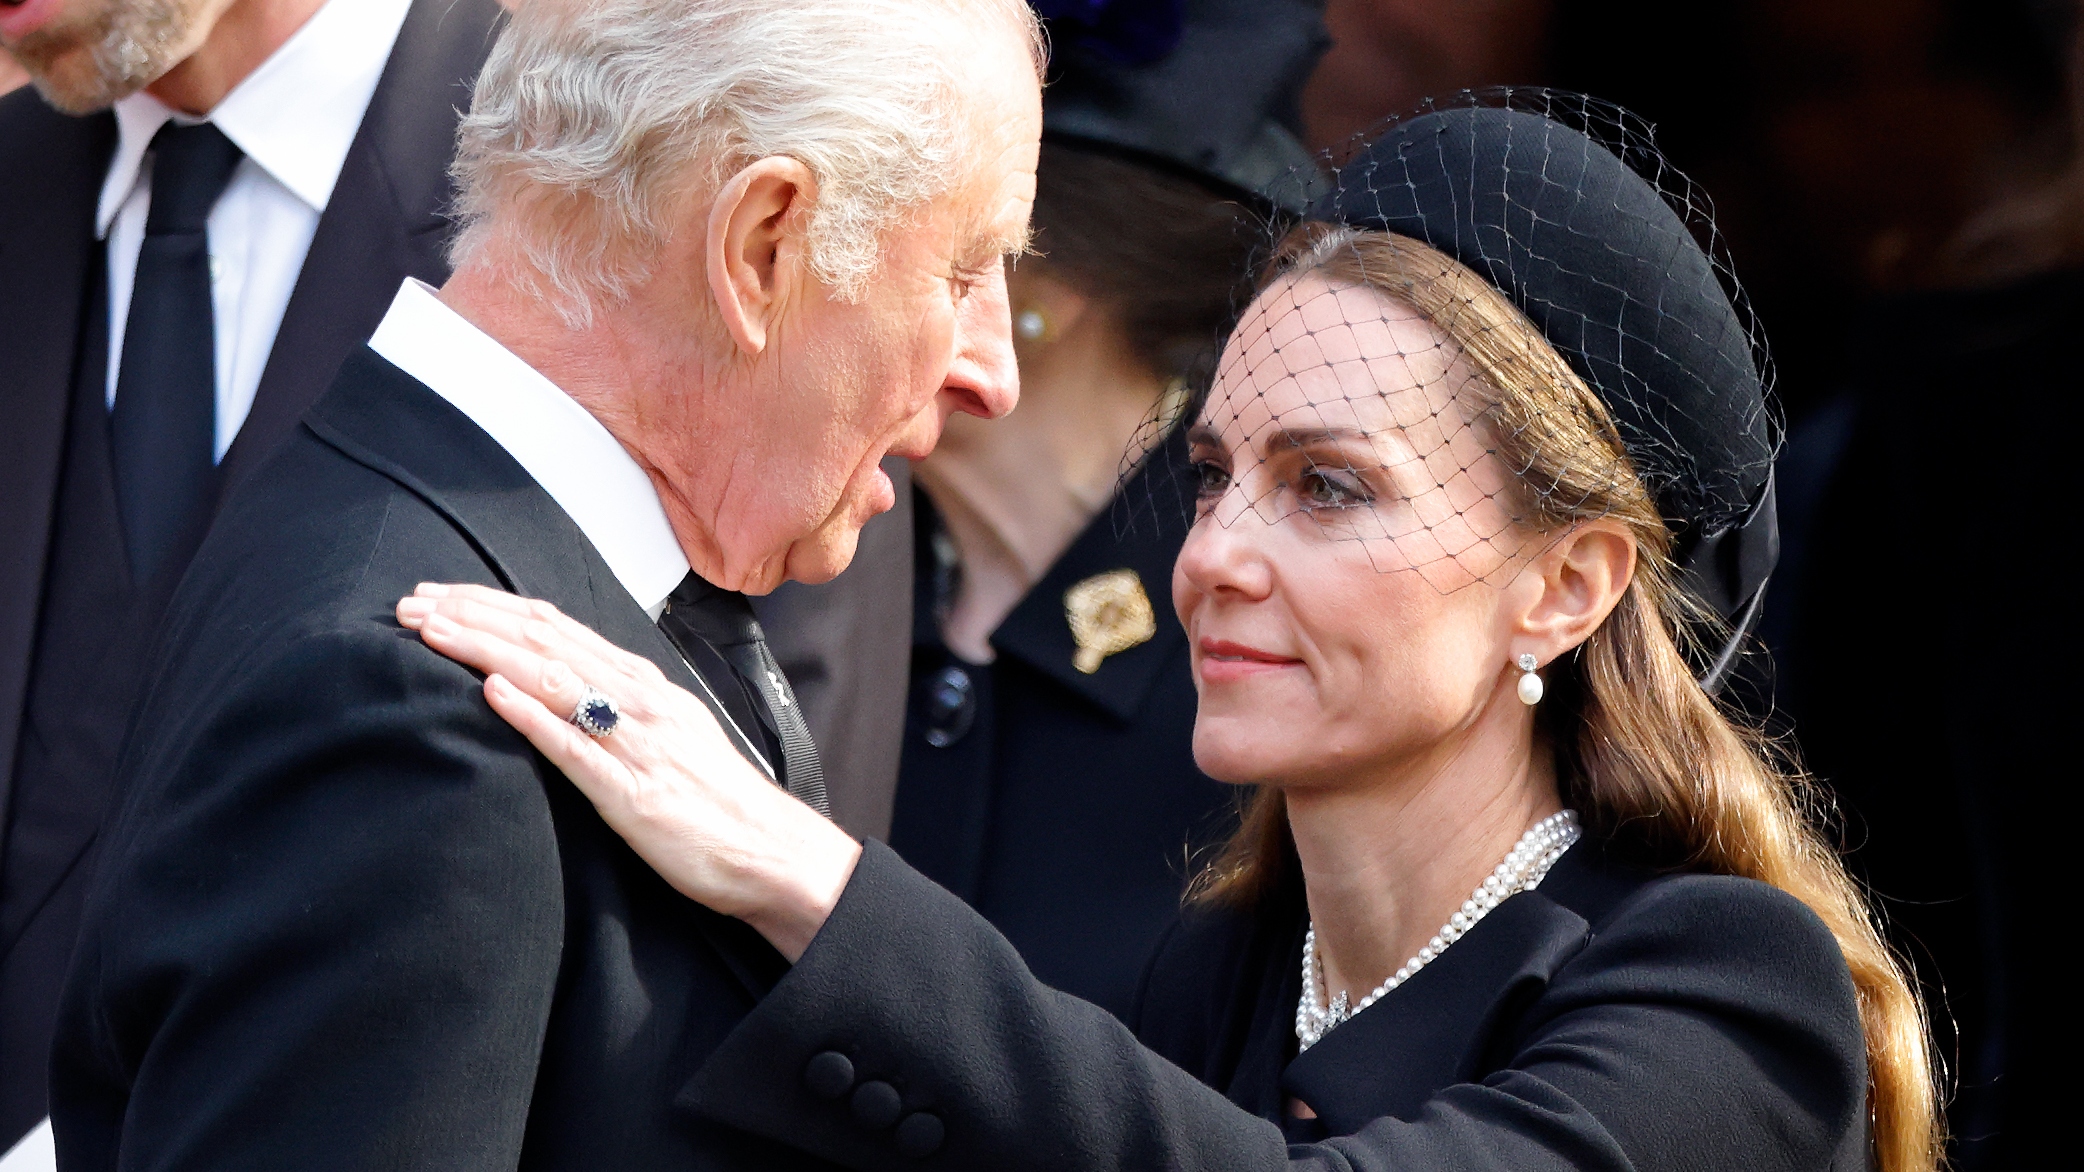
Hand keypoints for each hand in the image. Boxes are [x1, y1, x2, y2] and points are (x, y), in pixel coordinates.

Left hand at [394, 583, 860, 960]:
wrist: (775, 854)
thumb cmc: (718, 804)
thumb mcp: (668, 736)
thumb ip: (618, 708)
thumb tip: (562, 690)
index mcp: (645, 686)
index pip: (559, 628)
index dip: (494, 607)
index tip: (440, 595)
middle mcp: (640, 701)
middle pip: (545, 643)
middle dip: (473, 618)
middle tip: (412, 604)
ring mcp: (638, 743)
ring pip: (553, 680)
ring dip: (487, 650)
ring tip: (431, 632)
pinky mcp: (634, 795)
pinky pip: (576, 749)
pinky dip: (533, 716)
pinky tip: (493, 694)